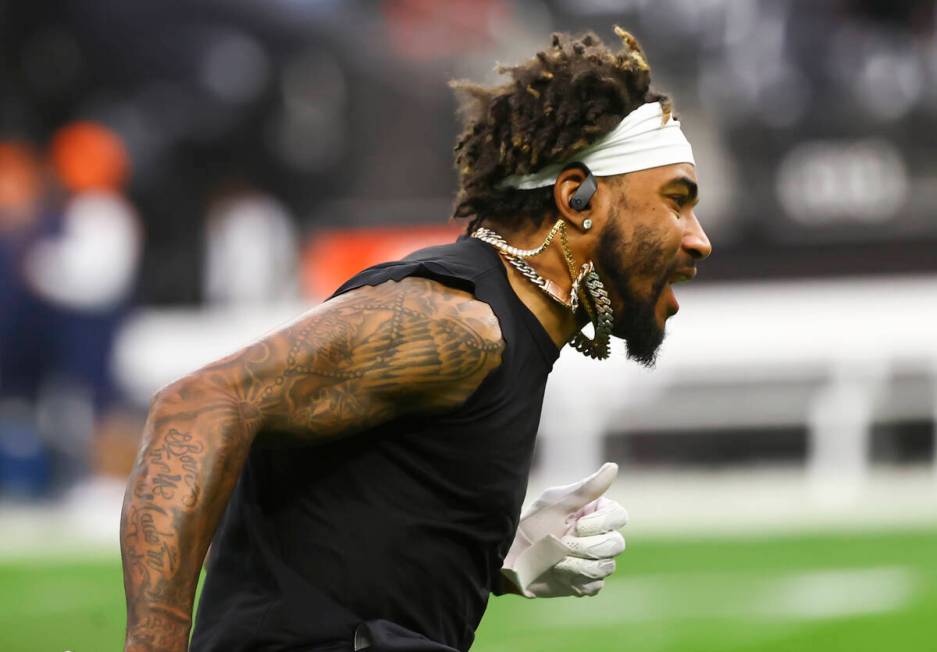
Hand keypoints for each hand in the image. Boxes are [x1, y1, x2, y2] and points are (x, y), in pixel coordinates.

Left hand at [500, 463, 627, 597]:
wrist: (512, 556)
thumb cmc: (532, 523)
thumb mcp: (557, 503)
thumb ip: (587, 489)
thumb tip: (614, 467)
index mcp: (596, 513)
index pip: (620, 516)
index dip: (602, 524)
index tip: (578, 524)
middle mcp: (600, 536)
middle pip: (617, 544)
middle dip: (587, 546)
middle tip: (563, 543)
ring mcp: (595, 560)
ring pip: (607, 566)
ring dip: (579, 563)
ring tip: (556, 558)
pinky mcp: (587, 582)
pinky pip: (596, 584)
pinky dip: (575, 578)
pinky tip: (558, 571)